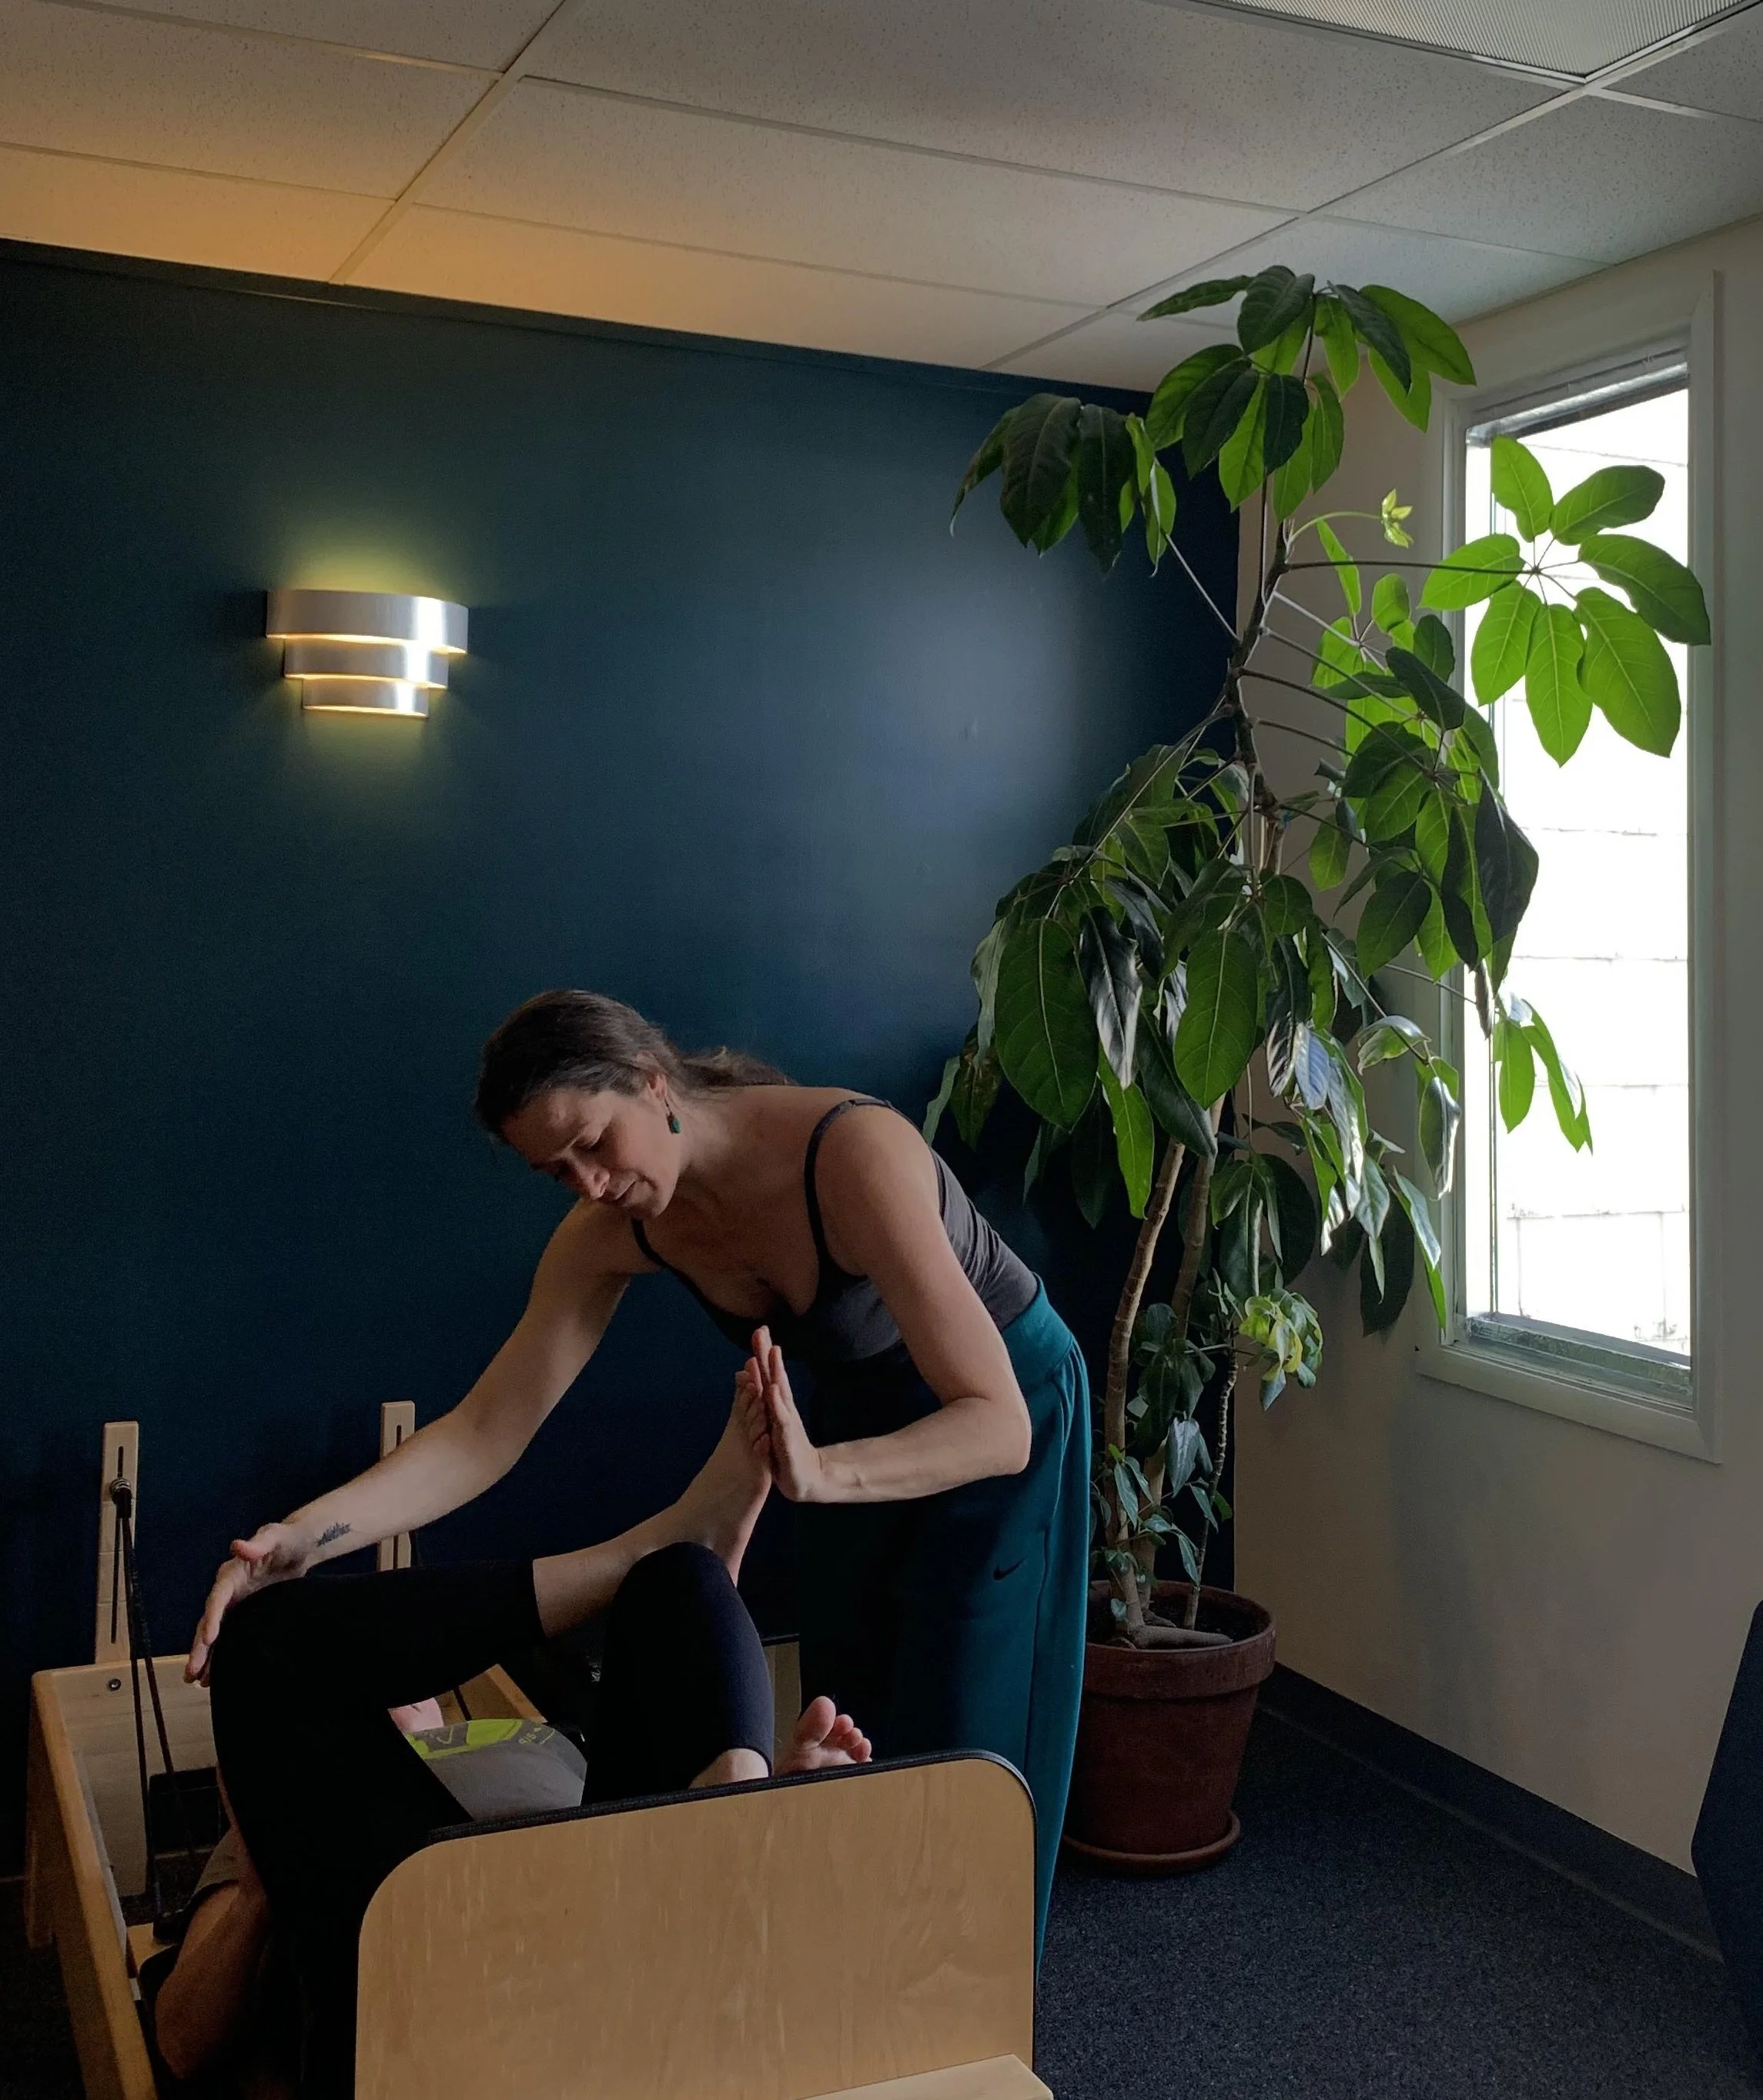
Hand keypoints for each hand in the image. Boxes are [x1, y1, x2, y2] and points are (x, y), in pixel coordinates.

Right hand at [185, 1523, 311, 1683]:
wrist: (299, 1546)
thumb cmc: (286, 1539)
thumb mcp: (274, 1537)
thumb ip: (258, 1543)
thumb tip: (237, 1545)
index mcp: (232, 1574)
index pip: (217, 1597)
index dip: (211, 1617)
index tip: (209, 1638)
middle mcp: (228, 1591)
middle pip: (209, 1620)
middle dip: (200, 1646)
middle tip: (192, 1671)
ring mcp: (235, 1603)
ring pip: (215, 1632)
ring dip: (205, 1655)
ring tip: (194, 1680)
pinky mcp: (245, 1613)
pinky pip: (229, 1635)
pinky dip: (221, 1653)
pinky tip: (214, 1675)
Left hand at [744, 1327, 827, 1503]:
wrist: (805, 1478)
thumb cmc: (785, 1449)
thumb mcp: (770, 1423)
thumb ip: (761, 1398)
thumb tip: (747, 1373)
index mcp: (776, 1406)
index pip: (768, 1375)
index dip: (762, 1354)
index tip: (758, 1329)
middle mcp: (783, 1409)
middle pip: (774, 1377)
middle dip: (767, 1354)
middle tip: (762, 1330)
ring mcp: (787, 1423)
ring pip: (779, 1394)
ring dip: (775, 1372)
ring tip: (772, 1352)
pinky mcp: (787, 1440)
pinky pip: (781, 1421)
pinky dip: (777, 1405)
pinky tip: (772, 1392)